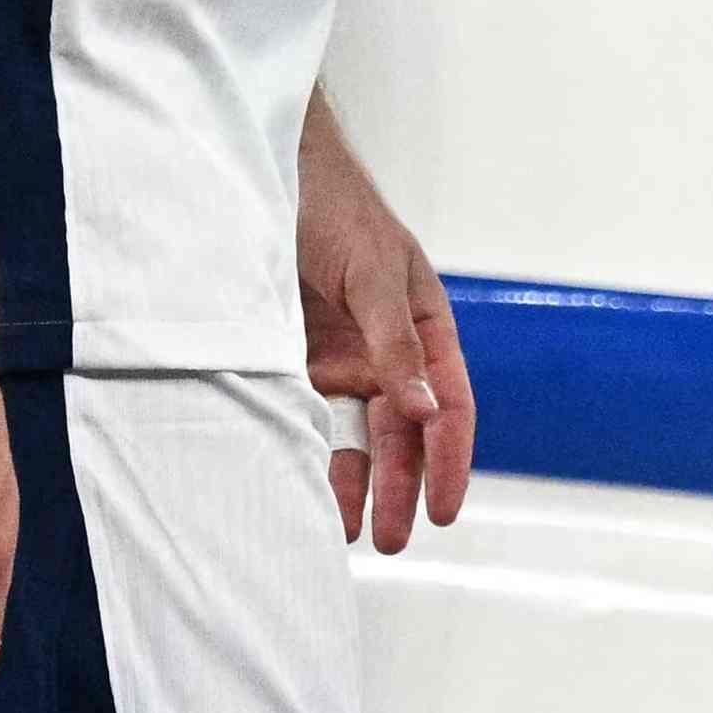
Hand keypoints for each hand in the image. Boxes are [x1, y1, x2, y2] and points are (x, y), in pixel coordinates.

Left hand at [296, 100, 473, 553]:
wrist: (262, 172)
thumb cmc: (334, 206)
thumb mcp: (372, 271)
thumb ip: (395, 343)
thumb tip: (425, 414)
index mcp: (424, 327)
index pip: (449, 405)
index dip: (450, 461)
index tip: (443, 511)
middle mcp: (388, 352)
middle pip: (402, 435)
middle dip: (400, 490)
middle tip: (391, 540)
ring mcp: (340, 361)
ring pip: (354, 438)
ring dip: (353, 484)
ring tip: (342, 532)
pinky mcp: (293, 364)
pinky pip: (306, 420)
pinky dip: (307, 455)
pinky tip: (300, 488)